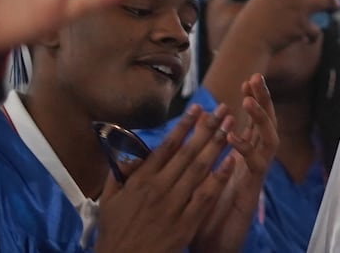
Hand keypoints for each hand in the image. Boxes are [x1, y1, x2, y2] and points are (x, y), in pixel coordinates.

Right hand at [96, 105, 236, 252]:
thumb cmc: (115, 232)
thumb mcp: (108, 200)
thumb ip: (118, 175)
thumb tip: (127, 156)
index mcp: (141, 180)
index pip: (167, 146)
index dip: (184, 126)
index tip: (197, 108)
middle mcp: (159, 188)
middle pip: (188, 152)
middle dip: (207, 128)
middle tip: (222, 109)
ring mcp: (174, 205)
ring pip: (199, 169)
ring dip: (217, 145)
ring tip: (230, 127)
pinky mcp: (186, 223)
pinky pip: (206, 196)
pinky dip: (220, 177)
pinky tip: (232, 161)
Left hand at [193, 76, 279, 252]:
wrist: (212, 247)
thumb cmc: (202, 215)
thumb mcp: (196, 178)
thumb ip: (194, 154)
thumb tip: (185, 128)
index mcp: (240, 158)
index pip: (251, 123)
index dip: (251, 102)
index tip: (245, 81)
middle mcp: (252, 164)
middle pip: (265, 125)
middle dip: (263, 101)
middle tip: (256, 78)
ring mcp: (254, 176)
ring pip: (268, 140)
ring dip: (260, 118)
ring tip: (249, 99)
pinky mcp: (252, 191)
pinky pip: (255, 165)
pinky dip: (246, 148)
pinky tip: (234, 136)